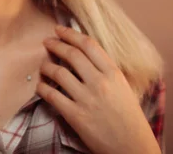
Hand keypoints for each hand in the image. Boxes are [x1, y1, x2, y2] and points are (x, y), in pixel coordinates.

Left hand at [36, 24, 159, 153]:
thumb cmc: (128, 117)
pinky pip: (51, 95)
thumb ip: (105, 70)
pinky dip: (42, 87)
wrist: (132, 146)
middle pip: (71, 54)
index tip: (59, 30)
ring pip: (58, 72)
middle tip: (46, 42)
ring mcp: (86, 98)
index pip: (88, 45)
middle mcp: (100, 83)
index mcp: (113, 74)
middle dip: (55, 45)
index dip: (70, 34)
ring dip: (46, 66)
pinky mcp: (75, 115)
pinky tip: (40, 85)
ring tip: (43, 66)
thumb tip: (82, 53)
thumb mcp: (123, 87)